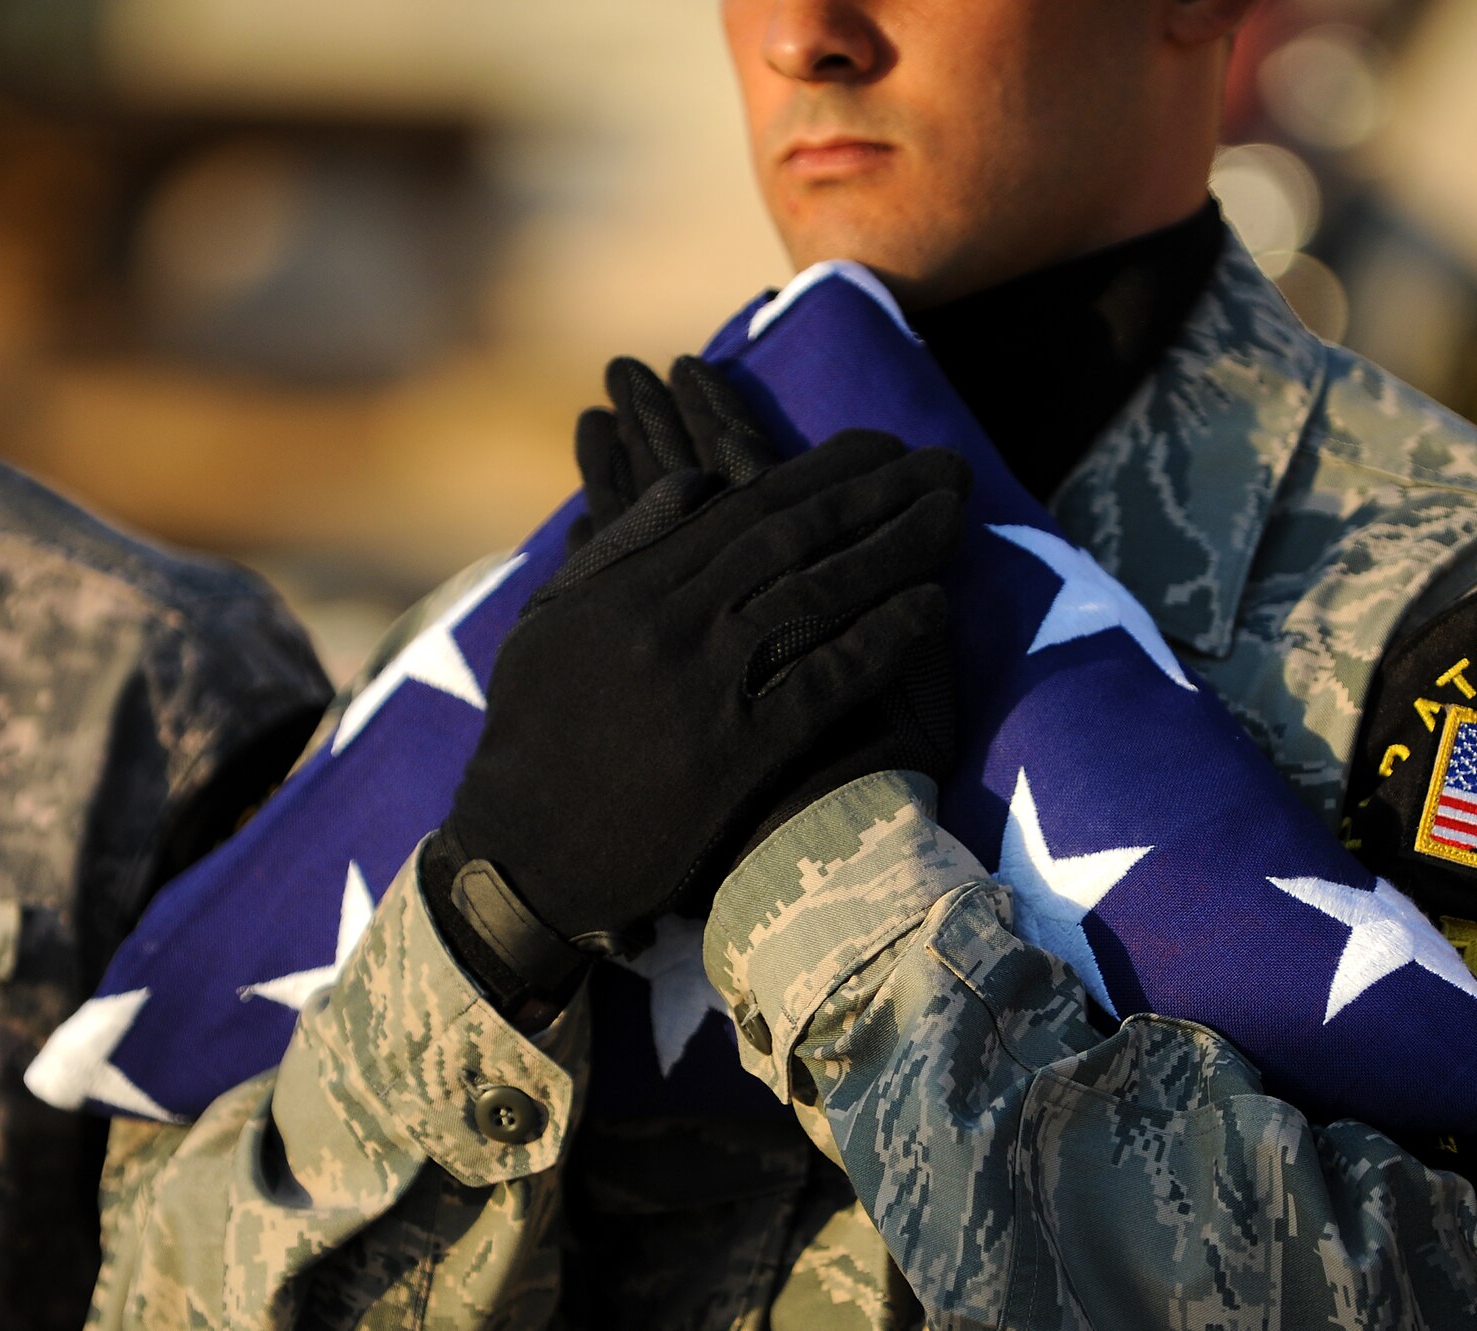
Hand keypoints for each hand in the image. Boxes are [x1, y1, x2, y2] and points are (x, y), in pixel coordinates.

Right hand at [428, 361, 969, 1005]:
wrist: (522, 852)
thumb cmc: (536, 734)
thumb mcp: (555, 620)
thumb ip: (623, 545)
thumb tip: (698, 478)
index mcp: (631, 586)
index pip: (743, 507)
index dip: (823, 472)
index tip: (880, 446)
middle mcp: (672, 624)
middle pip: (794, 538)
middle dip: (877, 493)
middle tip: (942, 464)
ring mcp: (706, 687)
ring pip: (818, 595)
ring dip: (896, 549)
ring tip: (953, 516)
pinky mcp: (736, 754)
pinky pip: (825, 681)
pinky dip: (884, 639)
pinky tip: (933, 607)